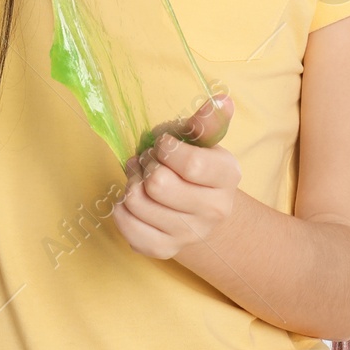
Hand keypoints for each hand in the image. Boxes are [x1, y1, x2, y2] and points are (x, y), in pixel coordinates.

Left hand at [113, 92, 237, 259]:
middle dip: (146, 165)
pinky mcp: (164, 250)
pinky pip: (127, 226)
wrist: (200, 212)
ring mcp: (189, 234)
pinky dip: (121, 209)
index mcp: (227, 177)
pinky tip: (133, 200)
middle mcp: (214, 211)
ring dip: (131, 183)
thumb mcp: (201, 140)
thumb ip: (206, 121)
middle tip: (149, 162)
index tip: (164, 146)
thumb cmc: (195, 166)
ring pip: (137, 202)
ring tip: (141, 178)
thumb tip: (222, 99)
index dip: (166, 149)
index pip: (190, 164)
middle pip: (159, 185)